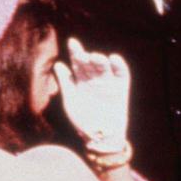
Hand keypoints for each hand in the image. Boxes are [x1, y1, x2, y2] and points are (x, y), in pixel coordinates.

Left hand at [54, 39, 129, 153]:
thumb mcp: (70, 100)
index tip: (72, 42)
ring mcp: (108, 84)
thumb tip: (58, 64)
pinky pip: (122, 75)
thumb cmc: (82, 120)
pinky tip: (114, 59)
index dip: (76, 52)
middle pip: (91, 64)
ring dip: (101, 61)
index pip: (78, 63)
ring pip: (105, 67)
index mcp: (80, 81)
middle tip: (84, 55)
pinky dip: (119, 66)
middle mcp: (94, 80)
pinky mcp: (121, 89)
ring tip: (96, 57)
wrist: (99, 137)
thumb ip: (65, 82)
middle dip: (88, 58)